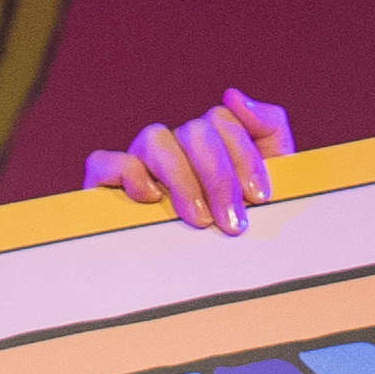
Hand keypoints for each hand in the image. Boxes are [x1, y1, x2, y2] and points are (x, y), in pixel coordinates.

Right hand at [90, 89, 294, 233]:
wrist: (213, 278)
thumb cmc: (243, 223)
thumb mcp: (270, 176)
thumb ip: (268, 126)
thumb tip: (233, 96)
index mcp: (210, 141)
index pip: (222, 121)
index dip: (243, 156)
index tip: (259, 197)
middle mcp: (175, 145)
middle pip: (194, 132)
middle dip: (220, 179)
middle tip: (233, 223)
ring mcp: (141, 161)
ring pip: (156, 139)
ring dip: (183, 179)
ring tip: (200, 220)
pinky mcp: (107, 183)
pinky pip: (104, 162)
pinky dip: (127, 173)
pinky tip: (150, 198)